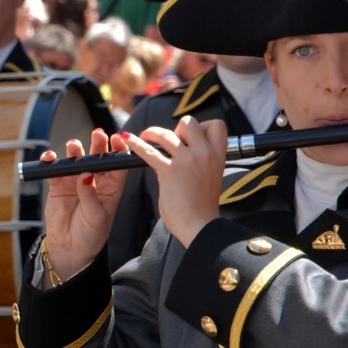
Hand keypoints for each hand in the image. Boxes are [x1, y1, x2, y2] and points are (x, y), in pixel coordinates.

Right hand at [40, 129, 128, 282]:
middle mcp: (94, 182)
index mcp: (111, 188)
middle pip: (97, 158)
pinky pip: (54, 171)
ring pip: (76, 161)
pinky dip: (51, 163)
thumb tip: (84, 175)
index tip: (117, 140)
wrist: (70, 248)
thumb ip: (90, 195)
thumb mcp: (96, 216)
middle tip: (98, 134)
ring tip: (73, 146)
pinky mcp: (58, 187)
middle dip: (98, 145)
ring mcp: (75, 183)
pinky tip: (50, 157)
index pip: (117, 165)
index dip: (118, 151)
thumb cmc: (91, 234)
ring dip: (75, 151)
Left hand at [124, 116, 225, 247]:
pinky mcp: (170, 171)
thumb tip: (187, 149)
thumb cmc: (202, 205)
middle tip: (169, 142)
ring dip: (152, 133)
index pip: (216, 125)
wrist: (200, 225)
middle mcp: (205, 154)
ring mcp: (187, 161)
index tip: (189, 137)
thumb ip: (203, 160)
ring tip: (145, 137)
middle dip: (176, 128)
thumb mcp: (211, 175)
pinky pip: (149, 151)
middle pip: (189, 122)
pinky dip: (136, 144)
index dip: (201, 127)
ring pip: (166, 133)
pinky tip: (128, 139)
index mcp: (218, 155)